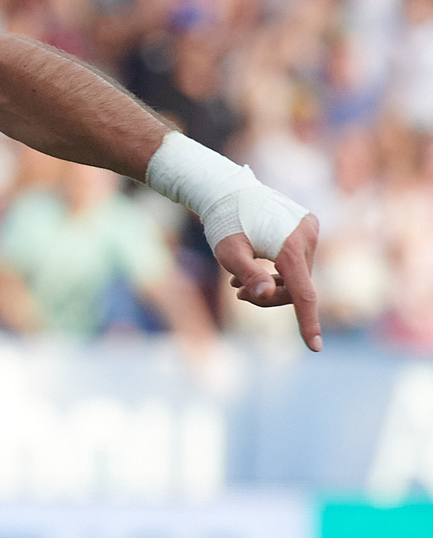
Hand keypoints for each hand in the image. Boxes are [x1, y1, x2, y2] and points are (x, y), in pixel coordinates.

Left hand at [213, 213, 320, 350]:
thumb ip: (249, 273)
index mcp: (292, 246)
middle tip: (238, 294)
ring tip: (237, 283)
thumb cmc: (223, 222)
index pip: (304, 294)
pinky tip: (251, 269)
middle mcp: (308, 236)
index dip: (308, 322)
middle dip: (269, 295)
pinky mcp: (306, 225)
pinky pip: (297, 259)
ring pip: (297, 274)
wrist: (225, 190)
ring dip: (271, 283)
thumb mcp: (229, 252)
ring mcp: (310, 229)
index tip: (314, 347)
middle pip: (297, 285)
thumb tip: (266, 294)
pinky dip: (278, 270)